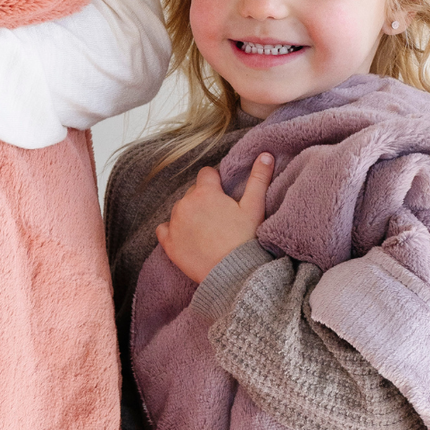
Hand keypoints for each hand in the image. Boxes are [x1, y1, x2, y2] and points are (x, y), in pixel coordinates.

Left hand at [155, 153, 273, 284]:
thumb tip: (265, 155)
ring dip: (190, 215)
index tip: (224, 196)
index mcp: (205, 192)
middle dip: (203, 200)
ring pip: (179, 209)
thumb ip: (258, 179)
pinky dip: (173, 230)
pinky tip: (187, 237)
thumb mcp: (255, 208)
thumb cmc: (245, 240)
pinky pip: (163, 229)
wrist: (233, 274)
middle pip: (192, 192)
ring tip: (206, 231)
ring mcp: (175, 223)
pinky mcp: (169, 243)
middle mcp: (185, 204)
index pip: (206, 174)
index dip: (216, 183)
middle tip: (219, 217)